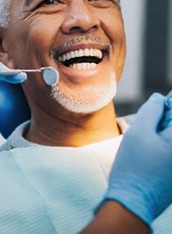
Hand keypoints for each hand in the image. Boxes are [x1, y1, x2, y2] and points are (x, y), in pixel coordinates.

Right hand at [102, 93, 171, 225]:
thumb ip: (151, 110)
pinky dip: (159, 147)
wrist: (132, 201)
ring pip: (168, 138)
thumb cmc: (134, 166)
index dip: (165, 105)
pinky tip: (147, 157)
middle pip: (171, 126)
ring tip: (144, 146)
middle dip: (161, 121)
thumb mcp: (139, 132)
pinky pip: (167, 151)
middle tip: (144, 130)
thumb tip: (159, 99)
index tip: (154, 108)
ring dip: (159, 135)